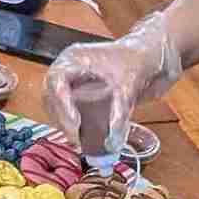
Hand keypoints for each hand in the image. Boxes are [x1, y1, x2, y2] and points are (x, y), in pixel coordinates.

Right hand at [43, 10, 182, 148]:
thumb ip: (120, 113)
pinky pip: (65, 111)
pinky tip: (82, 136)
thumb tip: (113, 141)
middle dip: (62, 119)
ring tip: (80, 140)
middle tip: (77, 138)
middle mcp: (67, 70)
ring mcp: (70, 82)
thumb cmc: (135, 61)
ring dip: (64, 124)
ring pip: (55, 106)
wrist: (147, 58)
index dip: (62, 104)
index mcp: (73, 59)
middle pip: (51, 97)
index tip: (75, 124)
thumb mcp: (127, 86)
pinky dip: (71, 124)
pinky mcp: (76, 95)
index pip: (56, 81)